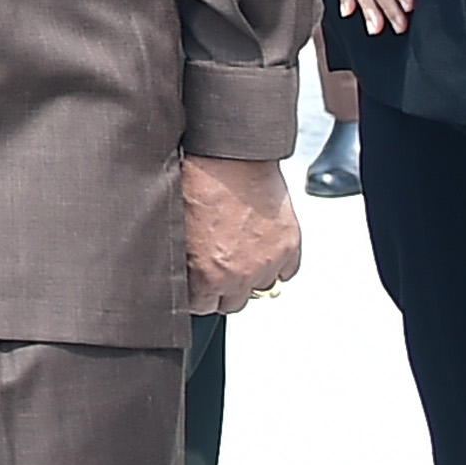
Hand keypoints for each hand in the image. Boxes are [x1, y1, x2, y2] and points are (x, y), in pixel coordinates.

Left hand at [184, 155, 301, 313]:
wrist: (231, 158)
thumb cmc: (198, 182)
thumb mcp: (177, 226)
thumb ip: (182, 258)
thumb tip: (180, 270)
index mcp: (207, 274)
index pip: (200, 306)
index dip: (194, 294)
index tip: (194, 286)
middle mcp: (240, 275)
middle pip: (230, 304)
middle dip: (220, 290)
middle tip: (214, 270)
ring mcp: (268, 263)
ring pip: (260, 289)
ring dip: (248, 278)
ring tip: (236, 256)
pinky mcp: (289, 247)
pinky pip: (286, 272)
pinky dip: (275, 264)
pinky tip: (260, 249)